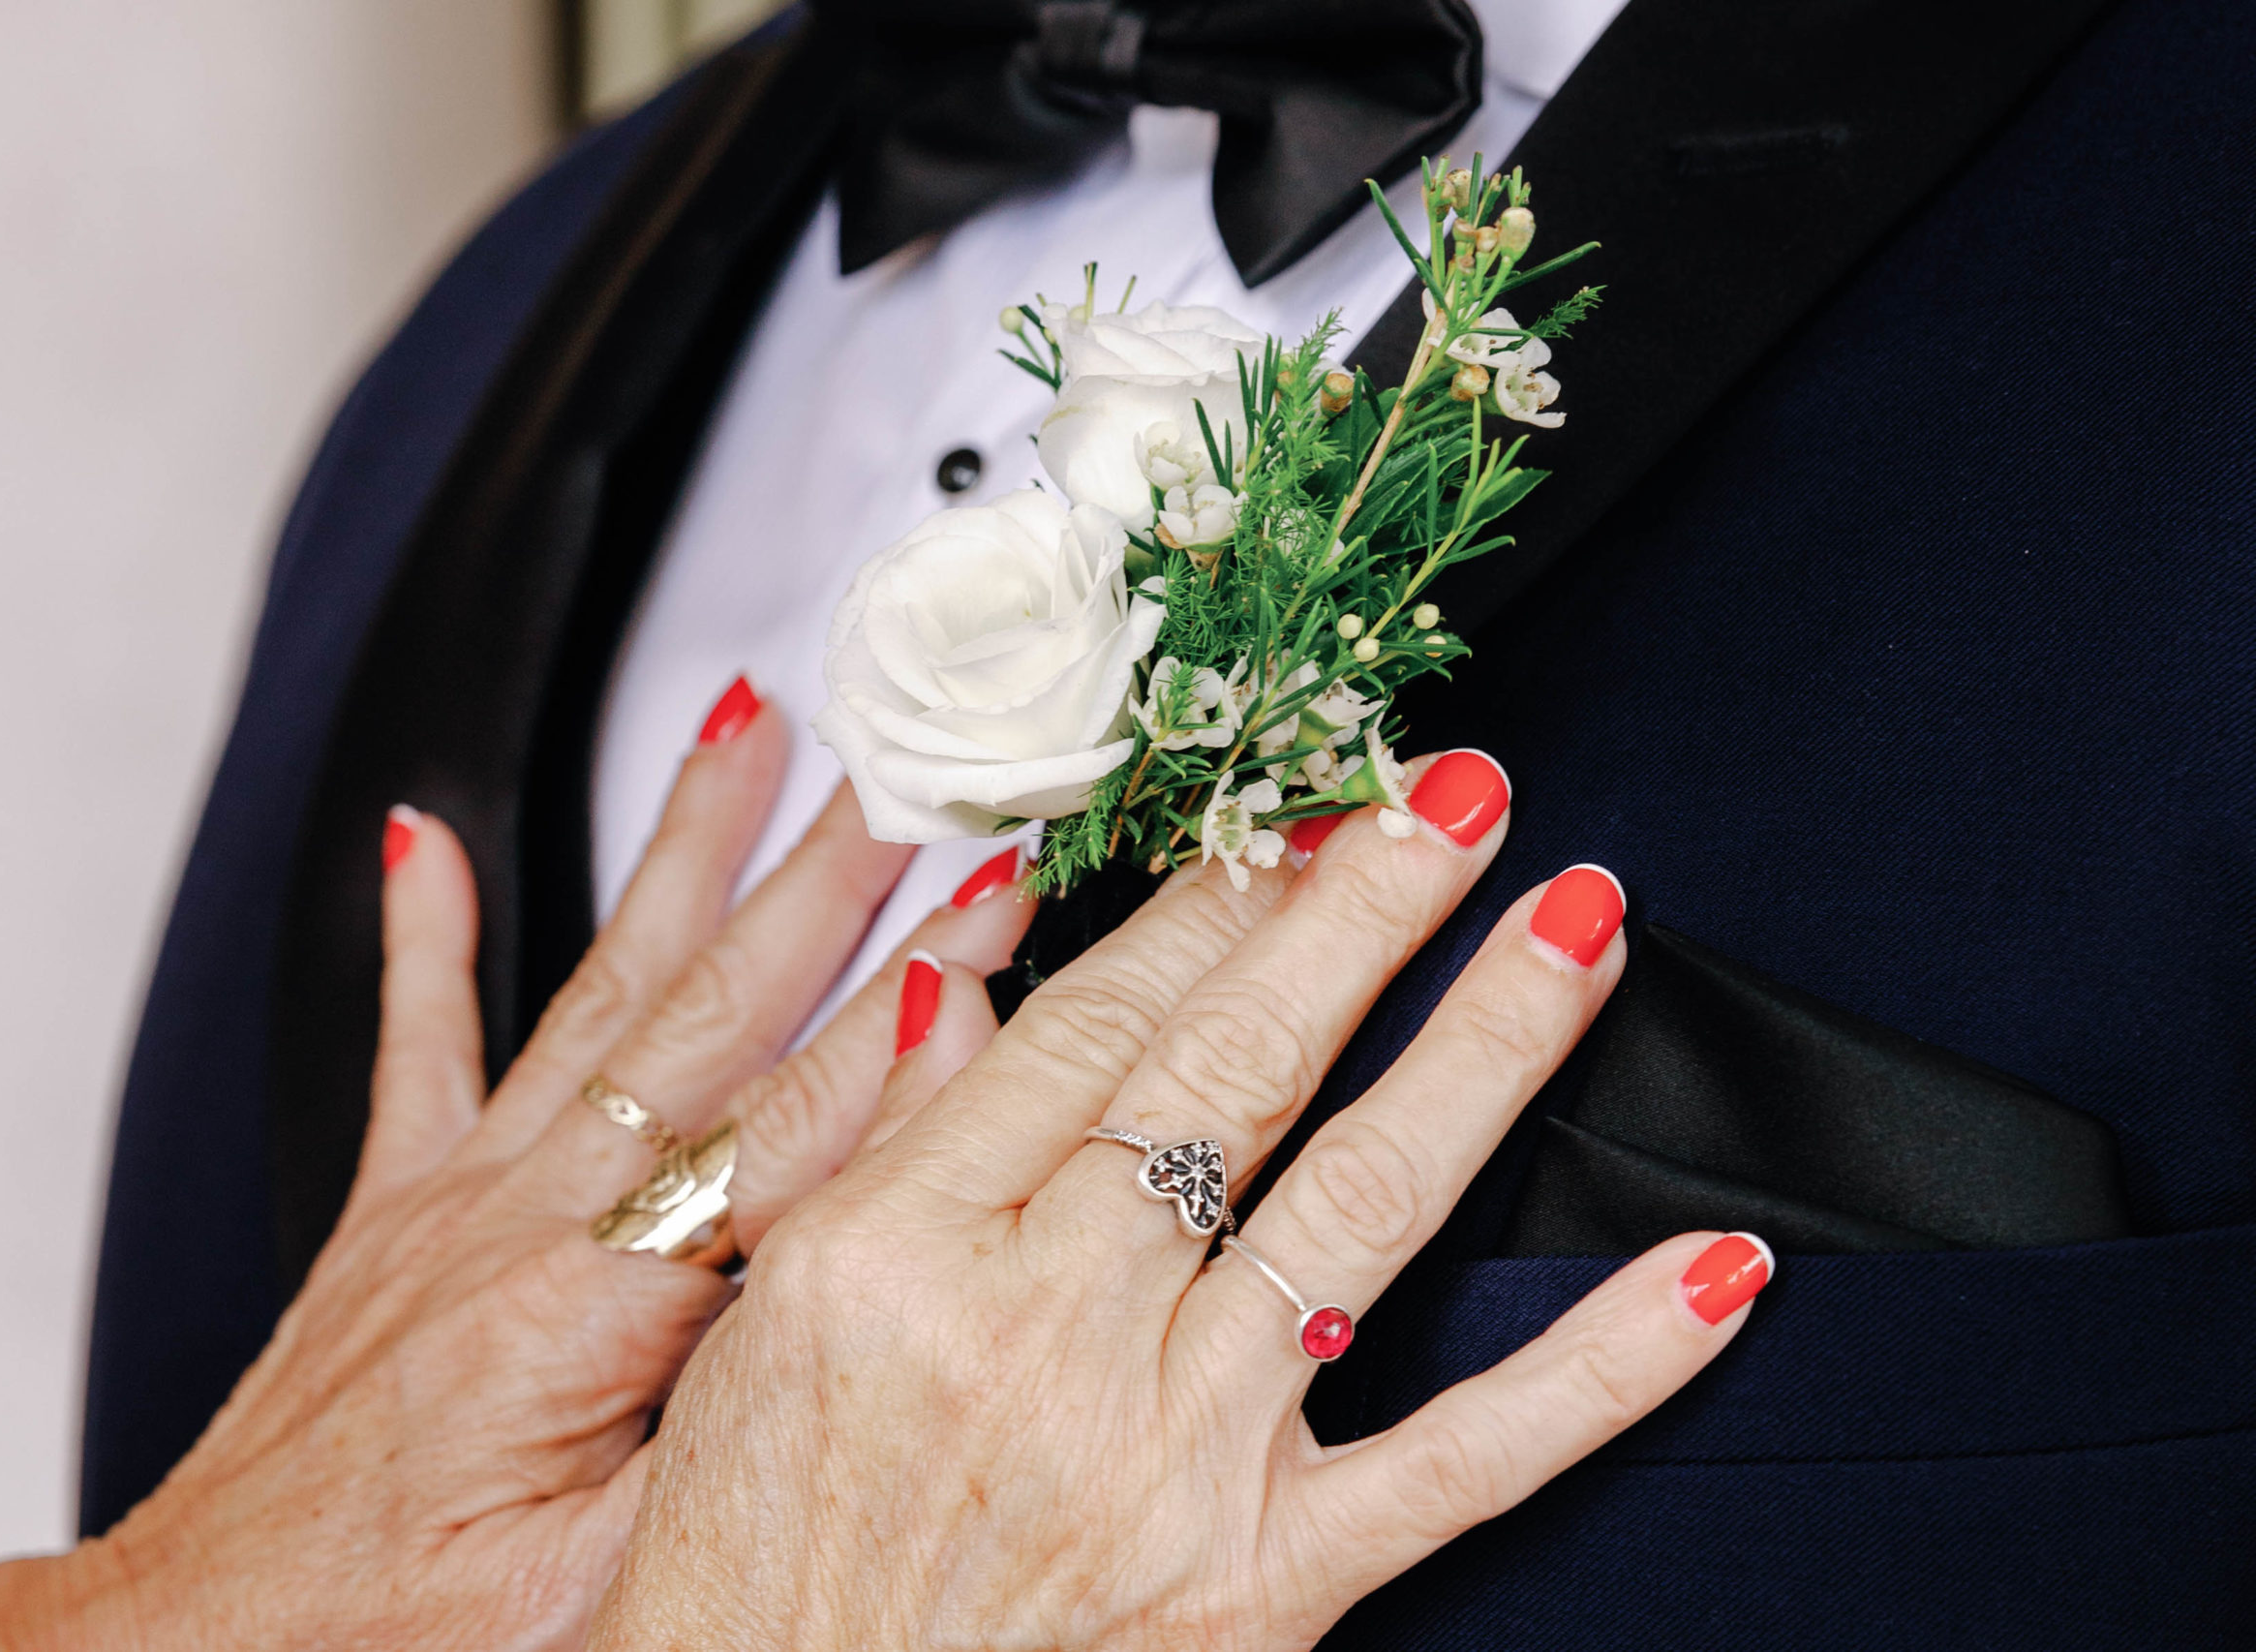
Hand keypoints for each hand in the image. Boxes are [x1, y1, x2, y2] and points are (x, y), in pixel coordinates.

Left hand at [0, 687, 1033, 1651]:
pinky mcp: (395, 1203)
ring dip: (684, 851)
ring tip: (741, 735)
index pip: (798, 1124)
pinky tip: (429, 836)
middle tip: (905, 777)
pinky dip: (427, 930)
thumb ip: (739, 1415)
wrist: (209, 1635)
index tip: (986, 902)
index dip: (912, 1009)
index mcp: (601, 1307)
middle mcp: (529, 1213)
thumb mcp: (619, 1570)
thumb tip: (860, 1284)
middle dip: (824, 883)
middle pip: (713, 1014)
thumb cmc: (406, 1631)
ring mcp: (458, 1192)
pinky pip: (417, 1038)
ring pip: (600, 985)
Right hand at [593, 755, 1769, 1650]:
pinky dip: (1603, 1366)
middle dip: (1360, 912)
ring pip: (1360, 1208)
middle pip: (1234, 1073)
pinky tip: (1711, 1272)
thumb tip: (974, 980)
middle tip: (1451, 793)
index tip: (1284, 815)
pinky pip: (1461, 1459)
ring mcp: (1167, 1453)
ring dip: (1484, 1050)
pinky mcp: (1263, 1578)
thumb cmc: (759, 1547)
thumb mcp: (770, 1311)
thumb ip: (885, 1139)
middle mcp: (1041, 1333)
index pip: (1093, 1025)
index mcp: (902, 1251)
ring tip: (1576, 926)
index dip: (1207, 902)